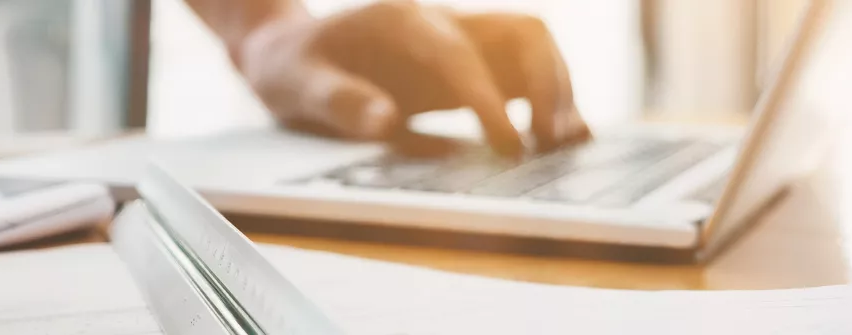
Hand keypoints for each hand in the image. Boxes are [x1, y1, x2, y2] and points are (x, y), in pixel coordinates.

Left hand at [231, 0, 590, 155]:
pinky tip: (559, 140)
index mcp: (400, 20)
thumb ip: (338, 101)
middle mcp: (441, 21)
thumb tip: (385, 121)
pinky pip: (523, 74)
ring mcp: (460, 41)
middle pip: (522, 33)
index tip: (507, 145)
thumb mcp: (297, 85)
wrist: (289, 53)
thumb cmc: (292, 68)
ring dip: (558, 92)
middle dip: (547, 84)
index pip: (458, 52)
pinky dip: (547, 102)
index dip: (487, 97)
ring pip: (534, 49)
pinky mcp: (467, 66)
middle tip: (548, 144)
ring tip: (562, 146)